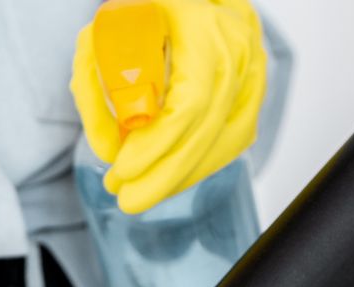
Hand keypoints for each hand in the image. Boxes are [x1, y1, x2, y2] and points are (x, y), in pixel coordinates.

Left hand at [71, 0, 267, 213]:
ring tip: (140, 194)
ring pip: (225, 141)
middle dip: (165, 174)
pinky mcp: (253, 92)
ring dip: (180, 176)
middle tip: (127, 199)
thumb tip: (103, 130)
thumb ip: (100, 62)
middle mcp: (238, 49)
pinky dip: (197, 165)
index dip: (157, 142)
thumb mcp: (117, 19)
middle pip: (208, 129)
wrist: (200, 0)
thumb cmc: (151, 6)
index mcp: (203, 26)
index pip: (190, 101)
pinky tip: (167, 180)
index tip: (123, 167)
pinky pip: (231, 140)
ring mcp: (253, 72)